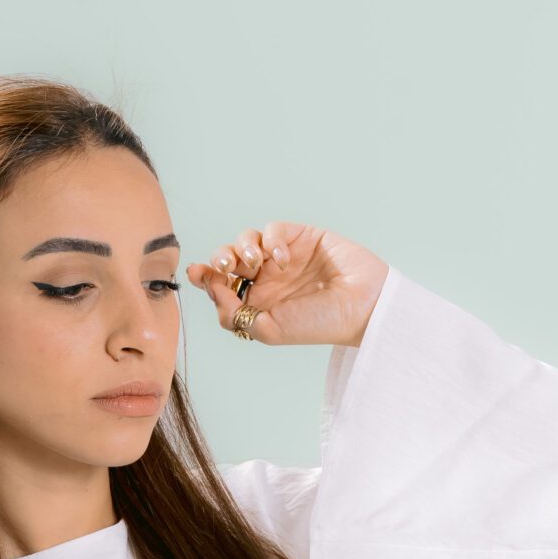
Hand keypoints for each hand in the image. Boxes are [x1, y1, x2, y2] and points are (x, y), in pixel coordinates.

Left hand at [186, 221, 388, 347]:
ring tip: (254, 263)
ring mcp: (284, 256)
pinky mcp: (301, 237)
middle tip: (224, 267)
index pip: (222, 286)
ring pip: (246, 240)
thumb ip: (233, 314)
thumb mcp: (268, 329)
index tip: (195, 274)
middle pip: (228, 260)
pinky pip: (273, 230)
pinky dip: (271, 240)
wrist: (362, 307)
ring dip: (241, 248)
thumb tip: (211, 290)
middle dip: (219, 259)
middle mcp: (267, 279)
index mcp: (257, 303)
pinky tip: (283, 258)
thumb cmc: (319, 324)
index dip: (205, 277)